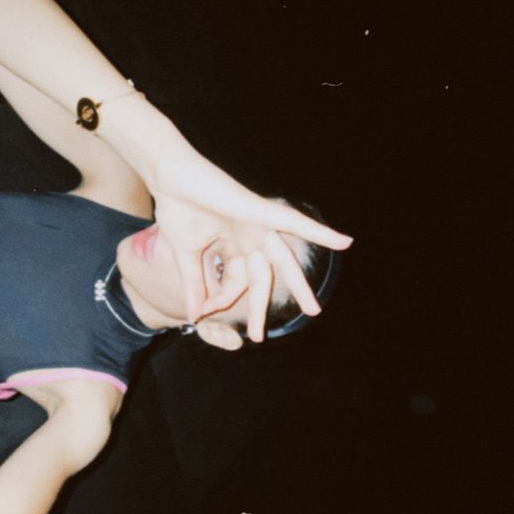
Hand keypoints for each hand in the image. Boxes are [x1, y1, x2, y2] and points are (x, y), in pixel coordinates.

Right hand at [149, 153, 352, 340]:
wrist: (169, 179)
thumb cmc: (178, 210)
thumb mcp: (186, 256)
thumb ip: (194, 284)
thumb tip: (194, 317)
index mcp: (235, 247)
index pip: (234, 283)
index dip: (218, 300)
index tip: (203, 311)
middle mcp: (250, 238)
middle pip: (266, 278)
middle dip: (266, 305)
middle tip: (265, 334)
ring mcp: (257, 225)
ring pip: (284, 260)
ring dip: (300, 285)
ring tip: (313, 311)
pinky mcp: (260, 211)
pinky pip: (294, 222)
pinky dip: (319, 232)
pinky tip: (344, 242)